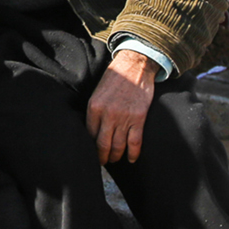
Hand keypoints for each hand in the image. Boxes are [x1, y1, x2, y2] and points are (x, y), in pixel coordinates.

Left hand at [86, 50, 157, 164]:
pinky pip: (135, 142)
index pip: (89, 135)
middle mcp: (108, 115)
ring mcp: (124, 118)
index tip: (92, 153)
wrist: (134, 65)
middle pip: (102, 145)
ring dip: (116, 157)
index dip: (91, 147)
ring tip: (115, 160)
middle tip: (102, 163)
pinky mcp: (138, 118)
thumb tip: (93, 130)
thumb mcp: (97, 92)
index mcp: (94, 107)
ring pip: (118, 146)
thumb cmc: (115, 78)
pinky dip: (133, 154)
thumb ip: (95, 111)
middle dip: (102, 157)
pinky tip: (131, 159)